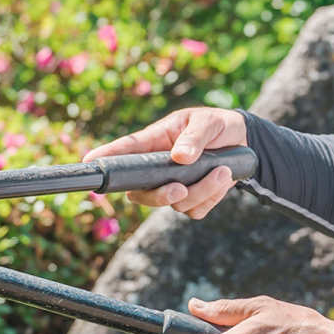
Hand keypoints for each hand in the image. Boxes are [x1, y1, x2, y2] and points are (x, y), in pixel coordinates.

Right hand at [82, 108, 247, 218]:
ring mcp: (172, 185)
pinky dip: (212, 198)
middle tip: (181, 188)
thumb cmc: (219, 125)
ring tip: (223, 171)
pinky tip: (223, 179)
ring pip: (174, 204)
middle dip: (160, 196)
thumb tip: (180, 158)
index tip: (88, 162)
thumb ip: (195, 137)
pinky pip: (195, 211)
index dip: (106, 156)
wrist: (244, 143)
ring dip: (202, 191)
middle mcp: (157, 168)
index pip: (125, 151)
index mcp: (155, 142)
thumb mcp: (209, 122)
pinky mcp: (191, 200)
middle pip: (140, 193)